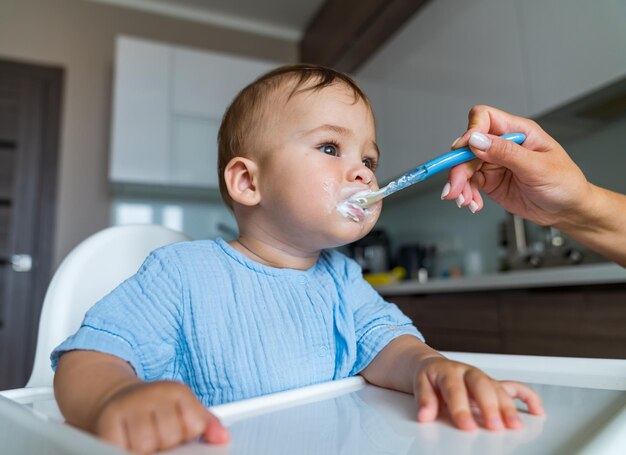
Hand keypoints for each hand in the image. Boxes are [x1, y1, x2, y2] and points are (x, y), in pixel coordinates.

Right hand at [94, 381, 228, 453]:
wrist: (120, 399)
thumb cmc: (159, 410)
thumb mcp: (186, 410)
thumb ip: (207, 424)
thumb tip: (223, 438)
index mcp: (176, 391)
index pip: (193, 425)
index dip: (188, 435)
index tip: (180, 430)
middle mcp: (152, 394)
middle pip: (169, 437)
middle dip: (167, 444)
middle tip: (160, 438)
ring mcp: (128, 406)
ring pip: (145, 446)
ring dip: (146, 450)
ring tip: (146, 442)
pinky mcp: (106, 421)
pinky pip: (120, 448)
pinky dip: (125, 450)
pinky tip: (129, 443)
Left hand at [414, 357, 543, 430]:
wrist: (434, 366)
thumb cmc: (430, 378)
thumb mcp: (420, 384)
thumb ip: (424, 400)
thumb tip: (425, 415)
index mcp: (449, 371)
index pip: (455, 389)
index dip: (461, 408)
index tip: (466, 426)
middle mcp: (468, 372)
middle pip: (481, 386)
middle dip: (489, 406)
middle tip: (494, 426)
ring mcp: (483, 378)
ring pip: (498, 388)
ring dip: (508, 406)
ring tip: (514, 425)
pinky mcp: (493, 384)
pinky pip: (514, 387)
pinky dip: (527, 397)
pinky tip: (538, 410)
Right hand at [443, 105, 591, 227]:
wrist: (568, 210)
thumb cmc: (564, 183)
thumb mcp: (538, 167)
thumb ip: (506, 152)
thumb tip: (477, 140)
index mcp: (518, 131)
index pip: (484, 119)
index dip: (470, 133)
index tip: (462, 151)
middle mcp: (503, 144)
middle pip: (468, 147)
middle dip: (458, 168)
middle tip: (456, 188)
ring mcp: (494, 163)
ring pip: (464, 167)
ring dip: (459, 184)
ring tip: (464, 201)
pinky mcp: (490, 181)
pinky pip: (468, 183)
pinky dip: (466, 194)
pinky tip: (473, 204)